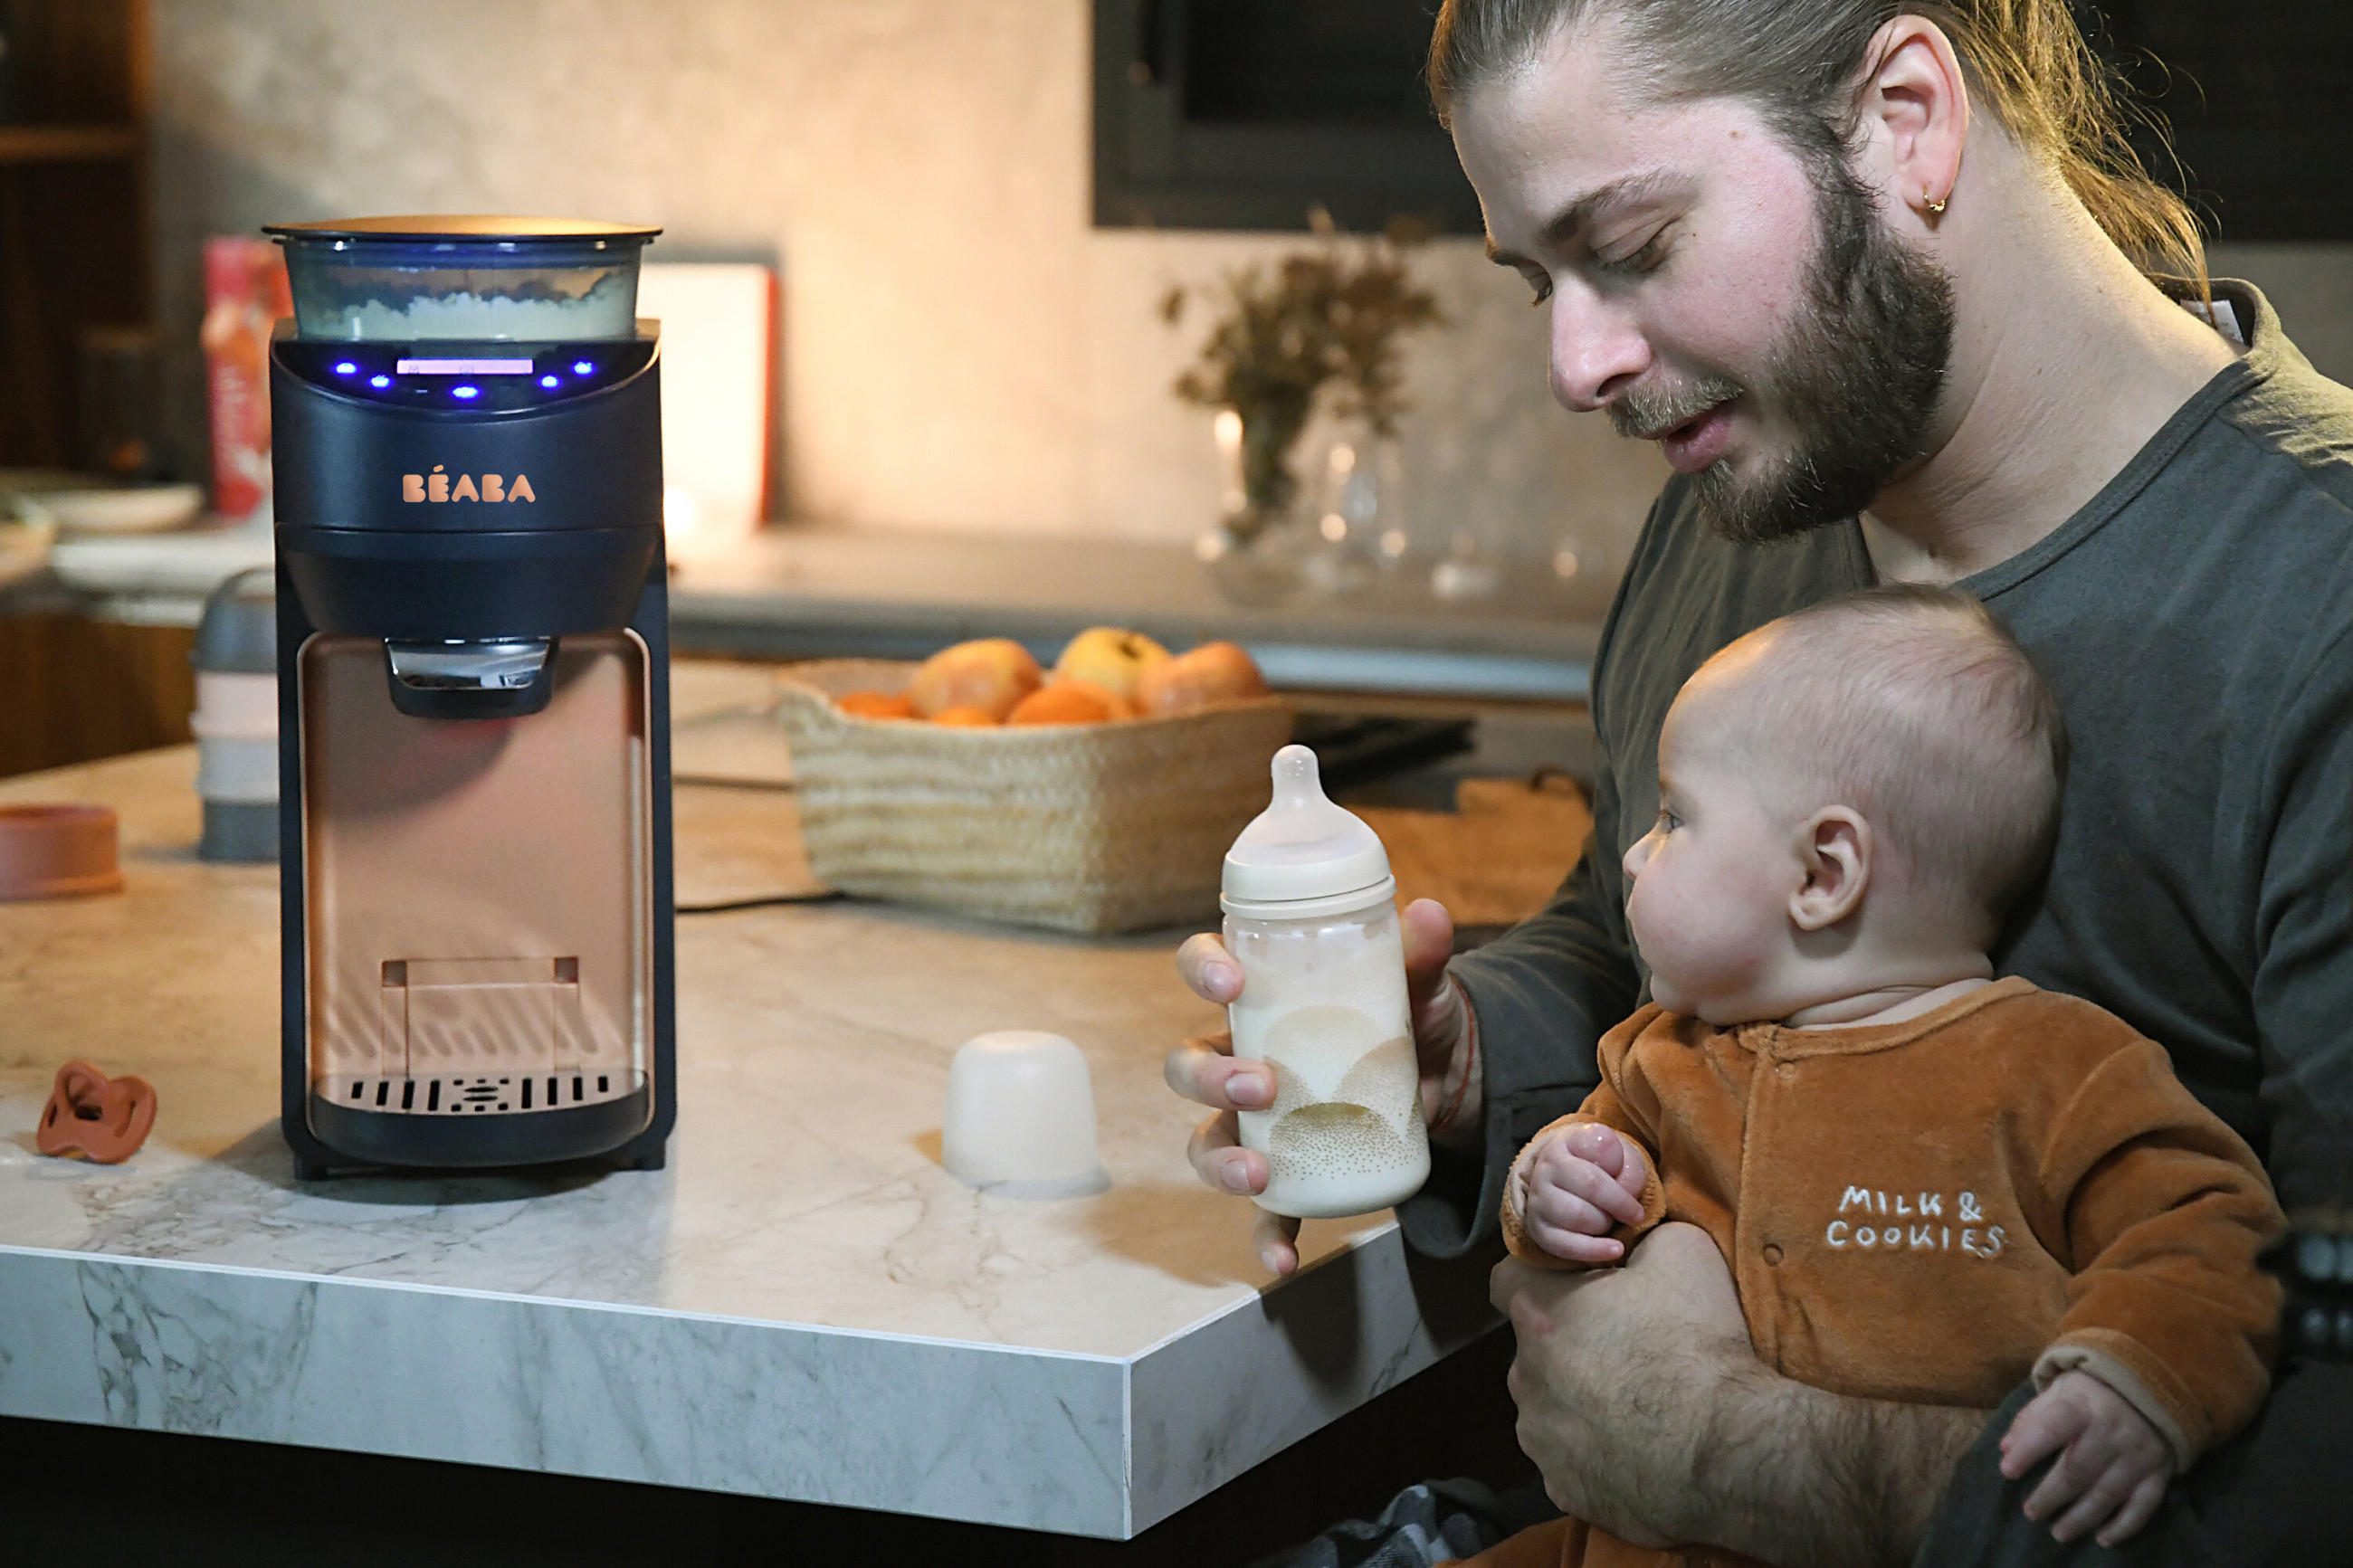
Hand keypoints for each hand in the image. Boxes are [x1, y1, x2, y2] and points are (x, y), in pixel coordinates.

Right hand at [1164, 898, 1467, 1274]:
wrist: (1445, 1084)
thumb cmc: (1409, 1020)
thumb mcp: (1419, 988)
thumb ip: (1420, 958)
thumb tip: (1426, 914)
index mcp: (1262, 1000)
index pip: (1203, 969)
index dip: (1202, 969)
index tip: (1231, 982)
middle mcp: (1243, 1058)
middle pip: (1188, 1064)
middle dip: (1209, 1077)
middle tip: (1260, 1085)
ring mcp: (1260, 1122)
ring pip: (1206, 1140)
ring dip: (1219, 1160)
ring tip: (1257, 1173)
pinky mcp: (1291, 1174)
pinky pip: (1263, 1213)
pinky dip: (1266, 1238)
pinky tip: (1282, 1263)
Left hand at [1490, 1222, 1750, 1548]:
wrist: (1728, 1450)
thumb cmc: (1696, 1341)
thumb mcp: (1679, 1249)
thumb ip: (1637, 1237)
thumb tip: (1629, 1242)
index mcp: (1541, 1314)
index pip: (1507, 1280)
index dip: (1541, 1276)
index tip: (1578, 1285)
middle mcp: (1524, 1377)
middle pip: (1535, 1349)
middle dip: (1569, 1345)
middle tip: (1627, 1349)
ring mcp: (1539, 1439)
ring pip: (1549, 1408)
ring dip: (1579, 1402)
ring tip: (1638, 1408)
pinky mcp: (1562, 1490)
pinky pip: (1570, 1461)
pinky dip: (1595, 1454)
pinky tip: (1639, 1451)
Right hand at [1518, 1123, 1647, 1262]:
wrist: (1568, 1186)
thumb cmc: (1602, 1170)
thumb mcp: (1620, 1157)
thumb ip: (1630, 1168)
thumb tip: (1625, 1192)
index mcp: (1567, 1142)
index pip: (1602, 1148)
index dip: (1622, 1165)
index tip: (1626, 1174)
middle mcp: (1547, 1167)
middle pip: (1592, 1185)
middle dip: (1620, 1203)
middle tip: (1633, 1212)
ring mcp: (1538, 1199)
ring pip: (1580, 1216)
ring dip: (1605, 1223)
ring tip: (1608, 1220)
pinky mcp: (1538, 1229)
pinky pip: (1566, 1245)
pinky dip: (1595, 1251)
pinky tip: (1616, 1249)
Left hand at [1999, 1369, 2172, 1547]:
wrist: (2154, 1389)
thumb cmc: (2093, 1393)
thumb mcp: (2059, 1391)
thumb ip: (2031, 1418)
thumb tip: (2005, 1449)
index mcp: (2083, 1405)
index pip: (2053, 1427)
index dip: (2029, 1450)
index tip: (2007, 1471)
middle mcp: (2113, 1431)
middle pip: (2079, 1469)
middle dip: (2052, 1496)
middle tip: (2031, 1513)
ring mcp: (2139, 1455)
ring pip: (2108, 1493)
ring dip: (2081, 1518)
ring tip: (2058, 1533)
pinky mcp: (2159, 1473)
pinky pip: (2143, 1506)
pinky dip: (2123, 1526)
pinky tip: (2103, 1539)